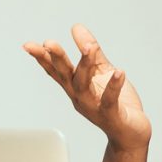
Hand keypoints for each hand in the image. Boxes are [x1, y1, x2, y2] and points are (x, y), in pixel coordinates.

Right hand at [23, 24, 150, 152]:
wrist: (132, 134)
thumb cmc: (117, 103)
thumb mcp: (102, 71)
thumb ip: (91, 51)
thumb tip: (76, 27)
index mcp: (76, 87)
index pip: (56, 71)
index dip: (42, 58)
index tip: (29, 45)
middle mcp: (80, 97)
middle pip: (65, 76)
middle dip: (57, 59)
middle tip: (48, 43)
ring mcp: (94, 107)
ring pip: (84, 86)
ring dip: (85, 66)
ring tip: (89, 48)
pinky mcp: (111, 115)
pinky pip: (110, 100)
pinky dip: (114, 86)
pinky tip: (119, 72)